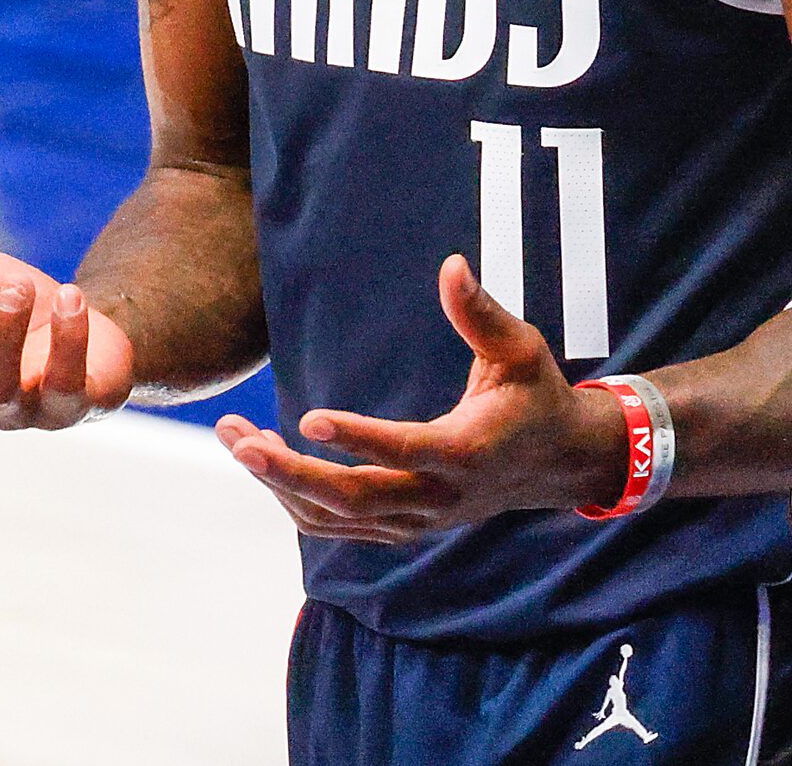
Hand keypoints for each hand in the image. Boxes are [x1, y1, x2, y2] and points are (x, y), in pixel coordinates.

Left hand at [212, 255, 625, 543]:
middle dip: (291, 474)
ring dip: (280, 483)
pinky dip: (295, 498)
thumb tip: (452, 264)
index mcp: (469, 451)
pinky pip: (336, 524)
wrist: (557, 464)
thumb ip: (481, 313)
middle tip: (240, 443)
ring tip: (235, 438)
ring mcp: (417, 521)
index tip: (309, 417)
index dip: (358, 438)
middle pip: (355, 498)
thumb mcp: (520, 348)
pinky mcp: (401, 527)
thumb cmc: (535, 394)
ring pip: (334, 517)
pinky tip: (266, 459)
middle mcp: (439, 497)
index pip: (407, 449)